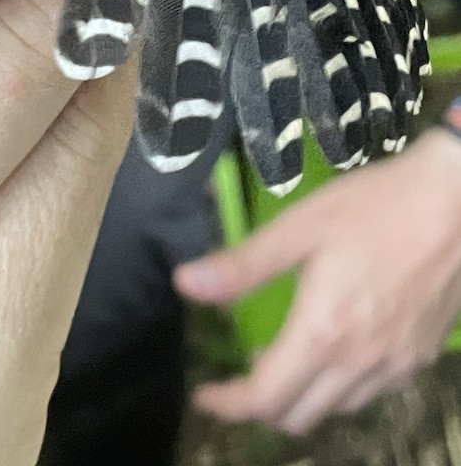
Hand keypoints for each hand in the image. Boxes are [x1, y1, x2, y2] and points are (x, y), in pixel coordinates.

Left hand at [175, 131, 460, 433]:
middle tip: (242, 371)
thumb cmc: (373, 207)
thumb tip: (184, 284)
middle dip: (261, 404)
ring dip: (303, 397)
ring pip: (337, 409)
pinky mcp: (421, 357)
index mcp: (323, 333)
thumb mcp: (299, 227)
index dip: (228, 404)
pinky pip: (371, 393)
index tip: (204, 394)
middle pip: (300, 415)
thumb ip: (243, 264)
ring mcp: (396, 365)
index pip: (265, 398)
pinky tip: (334, 347)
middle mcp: (360, 363)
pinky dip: (341, 387)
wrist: (456, 202)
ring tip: (283, 357)